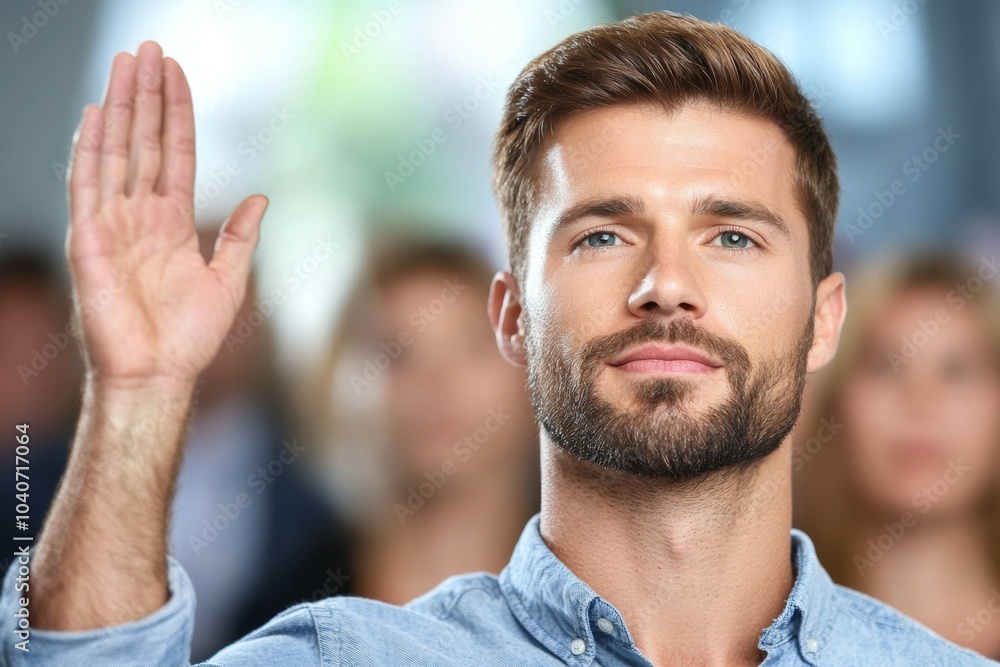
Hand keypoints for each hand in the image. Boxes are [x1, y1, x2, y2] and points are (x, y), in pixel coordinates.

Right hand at [66, 41, 266, 387]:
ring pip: (116, 152)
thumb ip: (240, 237)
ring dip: (121, 107)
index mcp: (172, 222)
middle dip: (147, 96)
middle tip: (149, 50)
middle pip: (144, 142)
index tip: (177, 74)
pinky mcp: (89, 240)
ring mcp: (113, 224)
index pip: (175, 154)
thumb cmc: (190, 337)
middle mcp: (141, 216)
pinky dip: (91, 150)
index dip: (177, 114)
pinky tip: (96, 115)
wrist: (160, 374)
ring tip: (127, 64)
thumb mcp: (229, 280)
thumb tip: (261, 197)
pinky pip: (88, 186)